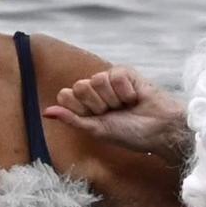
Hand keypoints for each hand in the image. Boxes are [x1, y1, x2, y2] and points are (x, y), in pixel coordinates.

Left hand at [50, 66, 192, 160]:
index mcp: (85, 105)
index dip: (80, 108)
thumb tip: (45, 112)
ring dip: (113, 99)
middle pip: (80, 86)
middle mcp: (96, 90)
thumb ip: (72, 119)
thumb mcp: (97, 129)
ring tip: (127, 106)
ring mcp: (110, 80)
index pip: (65, 95)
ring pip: (97, 80)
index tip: (96, 118)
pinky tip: (135, 97)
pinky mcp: (126, 72)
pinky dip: (125, 90)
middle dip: (98, 104)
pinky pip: (115, 75)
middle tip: (115, 113)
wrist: (159, 129)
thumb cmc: (130, 134)